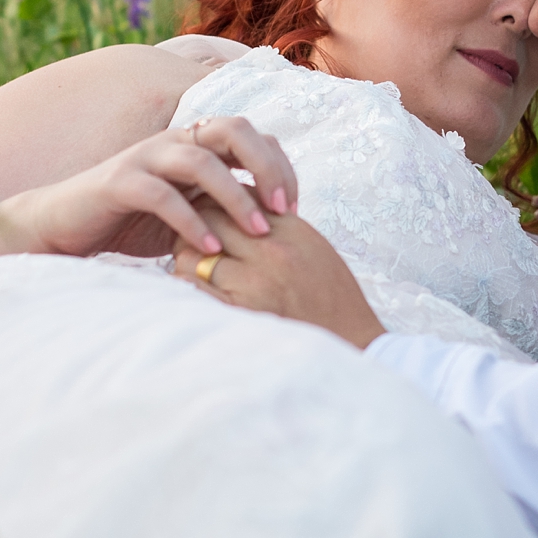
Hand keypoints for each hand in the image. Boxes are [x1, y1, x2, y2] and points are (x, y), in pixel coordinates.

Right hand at [4, 117, 298, 261]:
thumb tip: (281, 223)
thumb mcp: (189, 212)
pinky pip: (161, 196)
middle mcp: (173, 141)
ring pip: (200, 160)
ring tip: (258, 232)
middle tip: (286, 209)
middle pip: (233, 129)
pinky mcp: (118, 182)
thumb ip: (223, 206)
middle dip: (267, 166)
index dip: (280, 165)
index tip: (295, 208)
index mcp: (194, 143)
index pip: (252, 136)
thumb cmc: (134, 222)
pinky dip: (191, 223)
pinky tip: (211, 251)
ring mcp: (144, 157)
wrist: (64, 227)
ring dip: (235, 196)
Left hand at [173, 202, 384, 348]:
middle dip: (193, 225)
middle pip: (208, 219)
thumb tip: (238, 206)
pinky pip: (193, 292)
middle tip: (190, 239)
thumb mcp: (310, 245)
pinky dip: (185, 289)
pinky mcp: (242, 313)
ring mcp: (255, 283)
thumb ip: (275, 224)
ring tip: (193, 269)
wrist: (352, 340)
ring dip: (185, 259)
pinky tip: (189, 292)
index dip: (215, 202)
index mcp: (289, 229)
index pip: (235, 197)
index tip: (209, 214)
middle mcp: (271, 251)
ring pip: (192, 255)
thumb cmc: (331, 295)